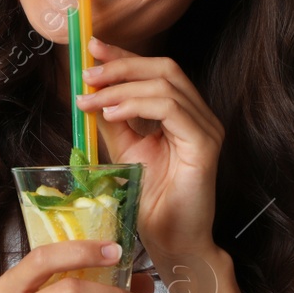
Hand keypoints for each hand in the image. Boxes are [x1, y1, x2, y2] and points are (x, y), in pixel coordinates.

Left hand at [76, 36, 224, 265]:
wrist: (173, 244)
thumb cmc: (153, 203)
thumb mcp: (126, 152)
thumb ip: (113, 122)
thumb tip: (90, 94)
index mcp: (183, 114)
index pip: (156, 71)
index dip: (124, 56)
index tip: (91, 48)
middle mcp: (200, 116)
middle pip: (164, 69)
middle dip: (121, 65)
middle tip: (87, 74)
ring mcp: (206, 129)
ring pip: (165, 85)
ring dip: (121, 88)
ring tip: (91, 100)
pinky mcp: (204, 145)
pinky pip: (171, 110)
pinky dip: (137, 105)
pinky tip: (111, 114)